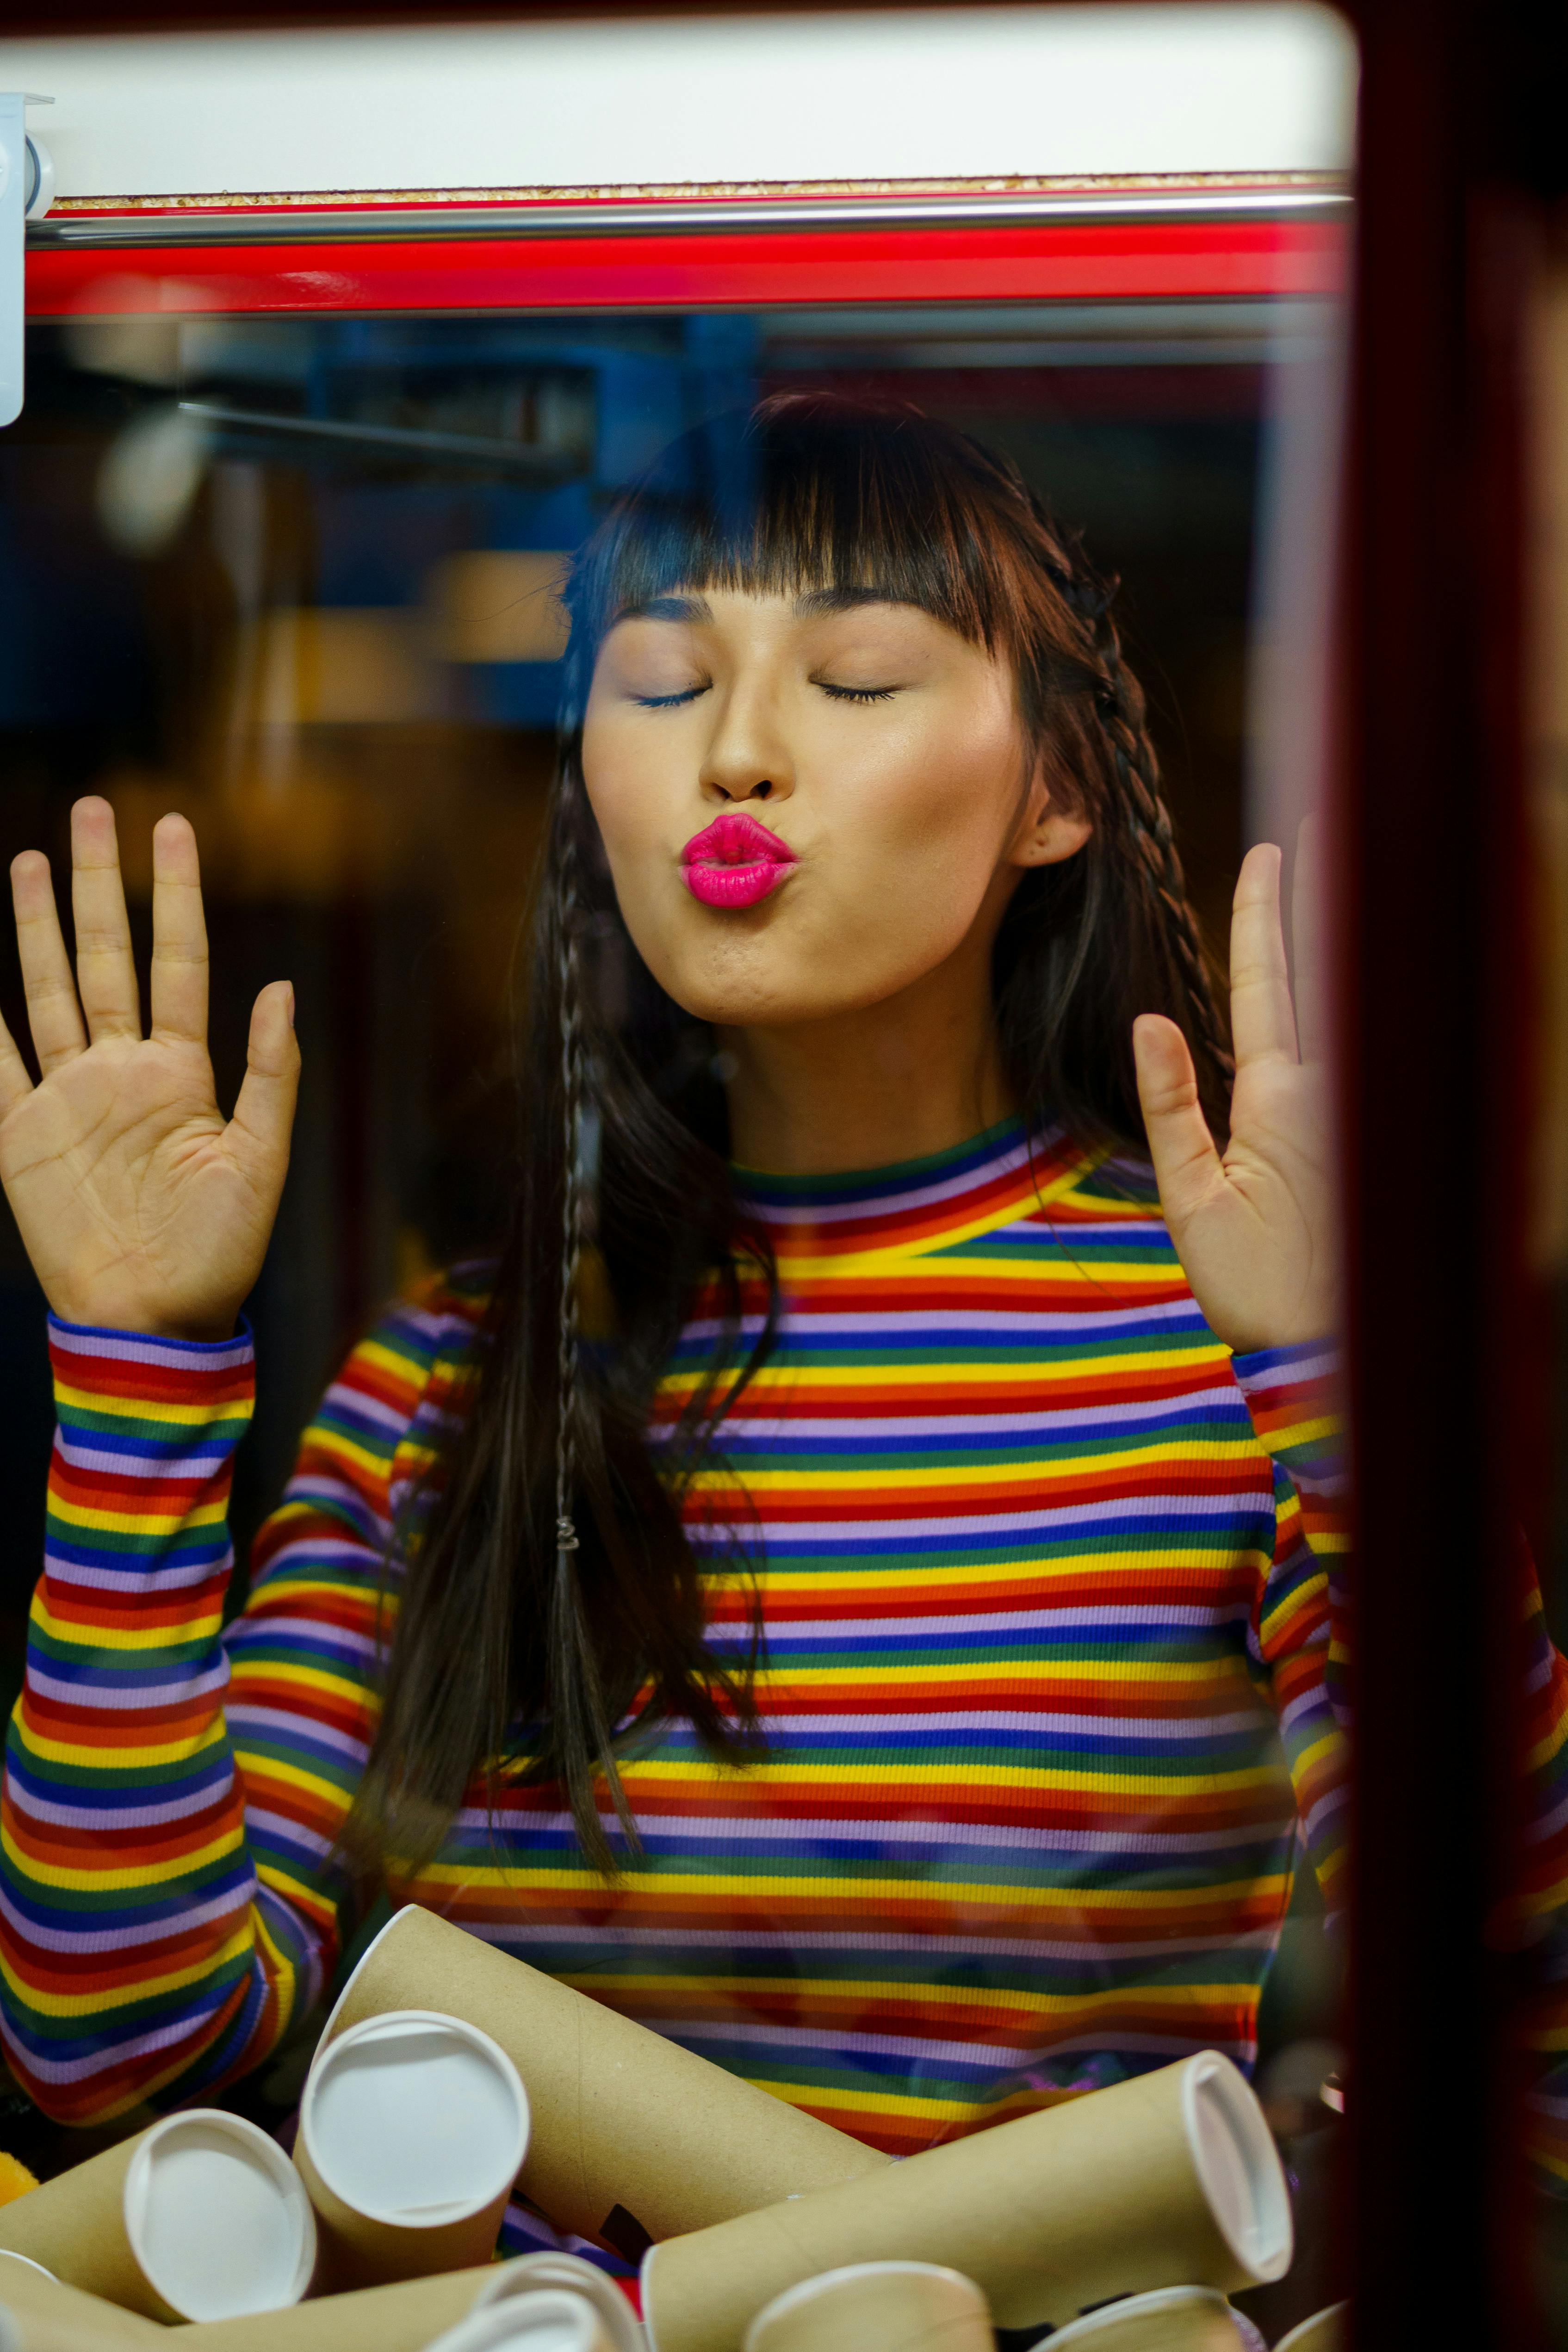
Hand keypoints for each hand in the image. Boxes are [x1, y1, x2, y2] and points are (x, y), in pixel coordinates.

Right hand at [0, 798, 298, 1340]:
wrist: (155, 1320)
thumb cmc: (220, 1251)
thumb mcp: (261, 1159)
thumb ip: (269, 1071)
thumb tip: (281, 986)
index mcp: (182, 1071)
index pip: (178, 959)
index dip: (175, 893)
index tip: (175, 826)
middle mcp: (122, 1069)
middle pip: (107, 954)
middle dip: (99, 882)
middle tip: (93, 808)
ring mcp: (69, 1097)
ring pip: (48, 988)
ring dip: (38, 926)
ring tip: (28, 860)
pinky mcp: (24, 1135)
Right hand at [1133, 835, 1335, 1354]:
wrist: (1330, 1350)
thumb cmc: (1255, 1289)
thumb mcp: (1193, 1203)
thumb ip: (1172, 1108)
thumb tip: (1149, 1020)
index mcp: (1280, 1099)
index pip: (1267, 982)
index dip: (1263, 912)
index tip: (1270, 847)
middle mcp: (1329, 1092)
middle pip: (1325, 973)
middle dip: (1322, 897)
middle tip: (1328, 824)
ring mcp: (1354, 1113)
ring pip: (1350, 1005)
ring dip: (1343, 940)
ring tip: (1345, 877)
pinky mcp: (1364, 1140)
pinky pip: (1357, 1050)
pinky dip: (1353, 1001)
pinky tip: (1352, 979)